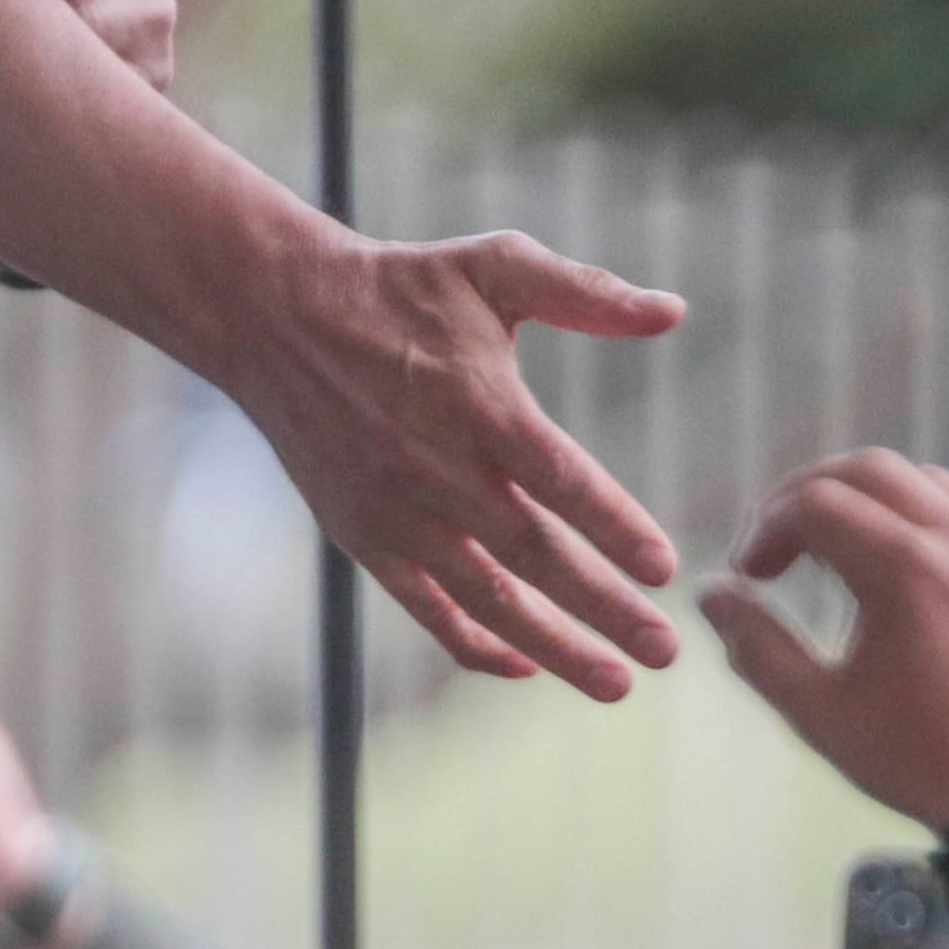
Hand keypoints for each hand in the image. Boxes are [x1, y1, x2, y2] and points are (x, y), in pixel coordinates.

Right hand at [212, 227, 685, 697]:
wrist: (274, 315)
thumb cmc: (399, 287)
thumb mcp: (492, 265)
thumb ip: (584, 292)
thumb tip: (674, 312)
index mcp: (477, 401)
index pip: (558, 477)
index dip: (613, 524)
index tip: (665, 568)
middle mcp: (436, 467)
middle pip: (533, 553)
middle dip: (603, 608)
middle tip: (665, 651)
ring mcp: (397, 510)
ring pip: (485, 596)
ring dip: (554, 646)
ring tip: (615, 683)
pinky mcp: (364, 535)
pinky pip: (426, 606)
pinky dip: (475, 643)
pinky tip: (525, 666)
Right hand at [701, 455, 948, 828]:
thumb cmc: (919, 759)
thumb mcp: (820, 712)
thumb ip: (756, 646)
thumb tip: (711, 594)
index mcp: (904, 567)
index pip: (814, 502)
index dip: (766, 527)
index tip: (750, 574)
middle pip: (868, 469)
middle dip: (810, 494)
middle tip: (781, 543)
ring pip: (923, 481)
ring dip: (869, 499)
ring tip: (840, 547)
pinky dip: (923, 518)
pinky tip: (904, 568)